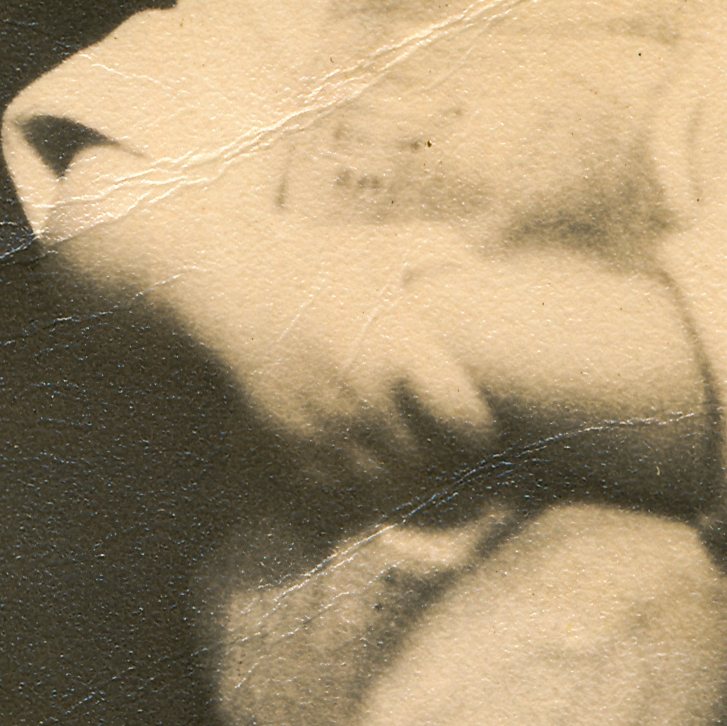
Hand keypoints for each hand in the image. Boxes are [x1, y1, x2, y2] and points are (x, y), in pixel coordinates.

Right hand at [195, 230, 495, 494]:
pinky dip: (361, 479)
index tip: (491, 428)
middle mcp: (362, 395)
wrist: (236, 282)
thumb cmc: (322, 260)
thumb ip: (448, 252)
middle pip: (429, 459)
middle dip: (449, 461)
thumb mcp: (389, 243)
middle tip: (464, 454)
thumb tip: (490, 275)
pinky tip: (372, 456)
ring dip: (407, 476)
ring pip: (386, 480)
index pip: (464, 420)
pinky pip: (340, 482)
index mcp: (397, 349)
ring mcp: (324, 423)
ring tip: (422, 460)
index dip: (485, 431)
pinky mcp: (293, 439)